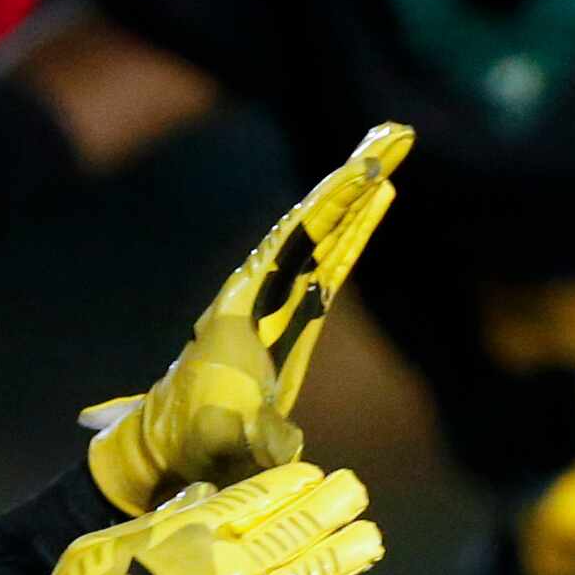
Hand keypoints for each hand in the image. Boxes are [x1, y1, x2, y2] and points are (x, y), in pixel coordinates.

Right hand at [0, 462, 382, 574]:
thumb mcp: (107, 547)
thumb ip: (166, 521)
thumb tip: (210, 496)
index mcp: (188, 537)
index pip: (258, 497)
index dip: (293, 484)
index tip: (314, 476)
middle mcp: (227, 571)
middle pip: (298, 527)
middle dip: (335, 503)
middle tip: (356, 491)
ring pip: (316, 572)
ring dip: (348, 550)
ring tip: (369, 535)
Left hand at [86, 122, 411, 513]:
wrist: (179, 439)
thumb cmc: (198, 437)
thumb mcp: (223, 437)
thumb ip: (252, 435)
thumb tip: (280, 438)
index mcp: (245, 305)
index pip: (292, 242)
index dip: (329, 209)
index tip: (361, 173)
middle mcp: (265, 285)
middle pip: (316, 220)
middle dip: (353, 178)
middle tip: (395, 135)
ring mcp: (285, 292)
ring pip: (328, 229)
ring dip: (361, 188)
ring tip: (395, 144)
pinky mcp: (302, 307)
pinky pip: (334, 255)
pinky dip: (359, 222)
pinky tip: (384, 195)